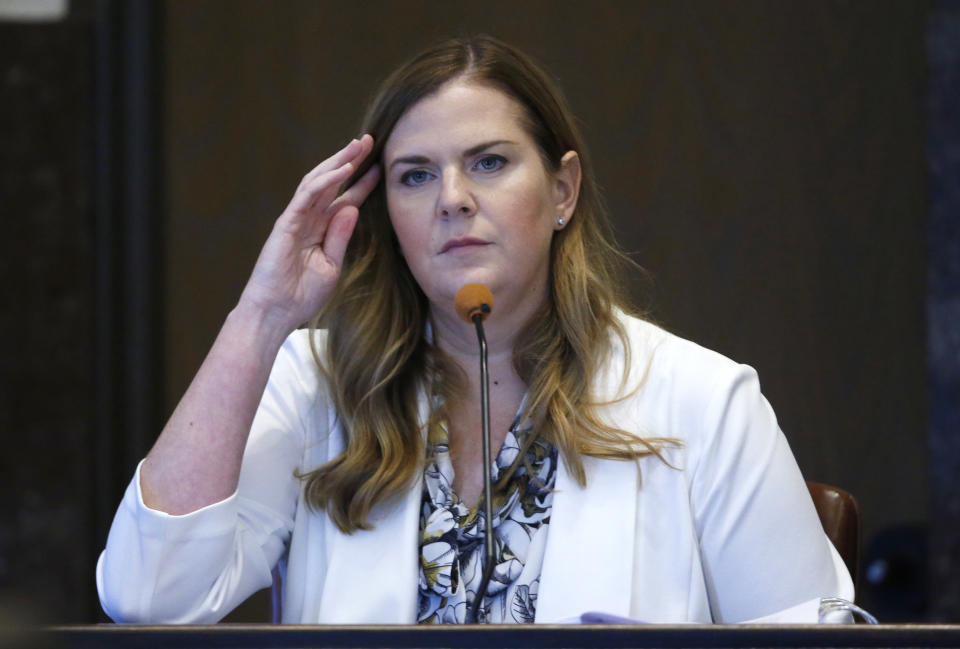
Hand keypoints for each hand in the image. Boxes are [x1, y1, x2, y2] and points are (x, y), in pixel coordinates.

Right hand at [238, 135, 379, 334]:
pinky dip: (324, 181)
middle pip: (332, 183)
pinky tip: (342, 170)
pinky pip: (306, 196)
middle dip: (350, 161)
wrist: (275, 312)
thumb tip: (353, 207)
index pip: (346, 200)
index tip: (382, 167)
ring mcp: (296, 219)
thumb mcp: (331, 265)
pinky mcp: (286, 223)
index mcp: (322, 230)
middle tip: (369, 141)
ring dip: (338, 161)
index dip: (363, 183)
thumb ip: (341, 236)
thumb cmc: (301, 295)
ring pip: (318, 181)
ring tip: (357, 146)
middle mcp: (309, 219)